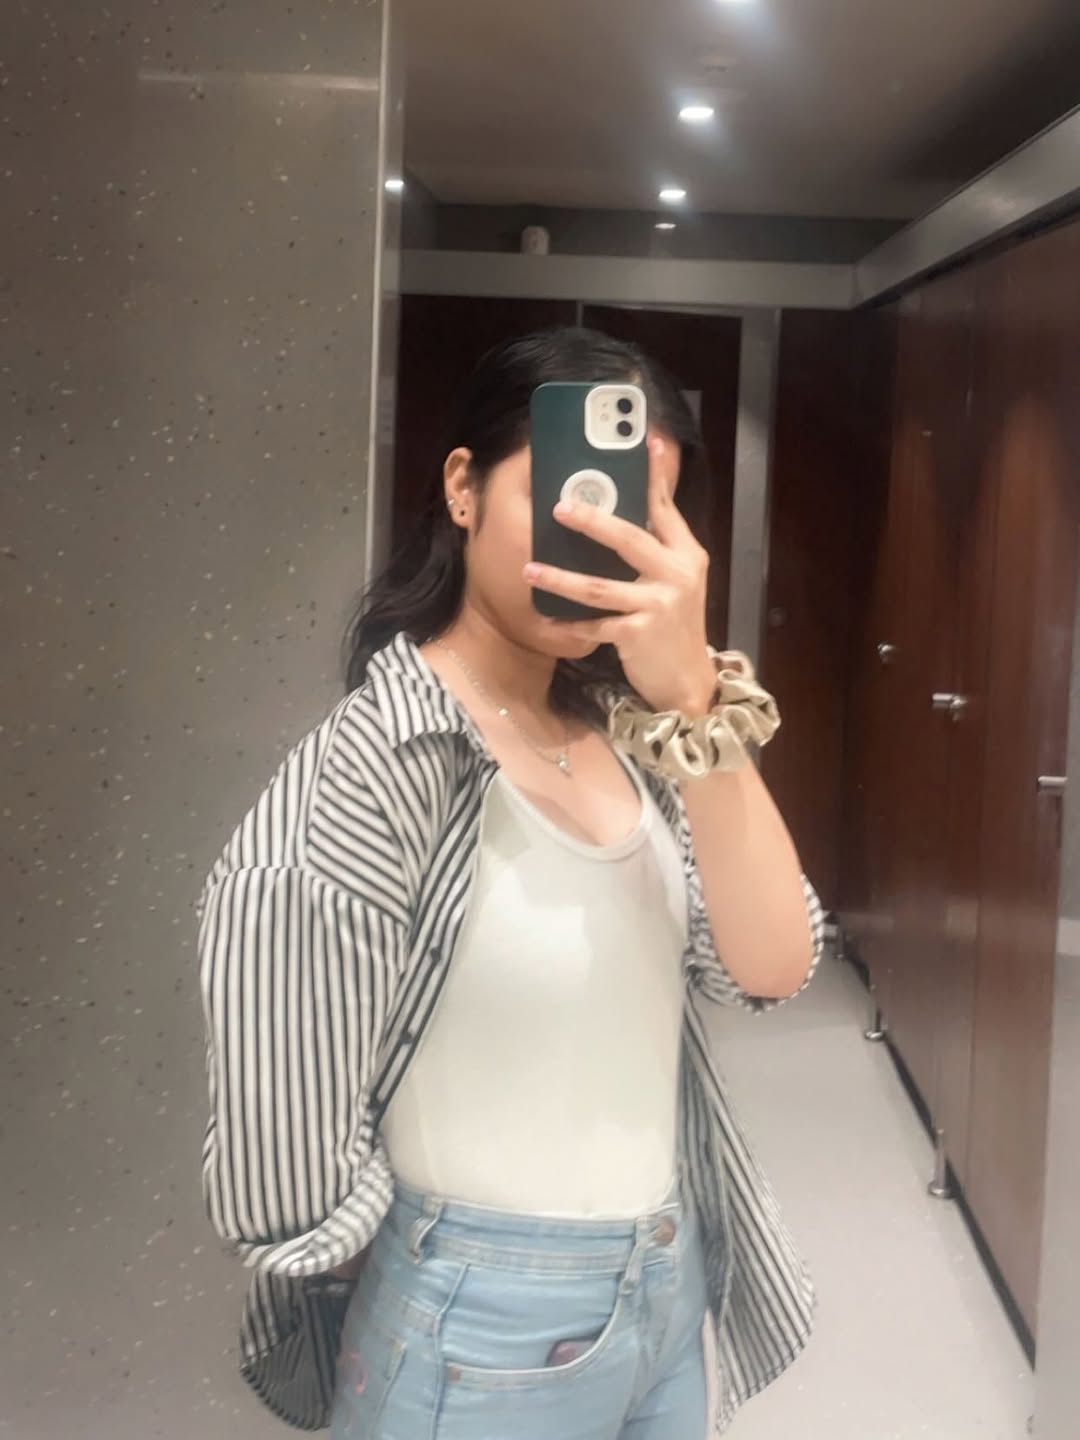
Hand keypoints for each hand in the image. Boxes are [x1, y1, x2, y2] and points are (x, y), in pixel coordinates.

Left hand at [524, 435, 715, 714]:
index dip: (653, 474)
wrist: (687, 682)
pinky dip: (568, 624)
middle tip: (558, 506)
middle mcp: (677, 574)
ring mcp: (660, 605)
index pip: (665, 507)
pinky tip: (545, 619)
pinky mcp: (641, 635)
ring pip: (600, 586)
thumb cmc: (673, 626)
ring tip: (531, 569)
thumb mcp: (677, 581)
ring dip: (561, 578)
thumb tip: (627, 508)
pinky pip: (595, 626)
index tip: (643, 442)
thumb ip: (656, 547)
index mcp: (686, 554)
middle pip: (628, 537)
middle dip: (591, 520)